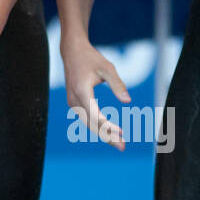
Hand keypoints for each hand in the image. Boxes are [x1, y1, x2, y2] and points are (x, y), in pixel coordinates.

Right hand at [60, 36, 130, 150]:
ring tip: (118, 141)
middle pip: (91, 123)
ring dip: (102, 133)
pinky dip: (97, 126)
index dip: (108, 126)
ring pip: (87, 123)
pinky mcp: (74, 102)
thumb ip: (118, 85)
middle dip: (107, 136)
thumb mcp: (108, 68)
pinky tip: (108, 130)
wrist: (72, 51)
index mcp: (82, 91)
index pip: (95, 115)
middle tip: (123, 147)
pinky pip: (85, 118)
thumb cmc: (91, 58)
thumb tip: (127, 101)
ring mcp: (72, 102)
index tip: (122, 134)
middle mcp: (74, 99)